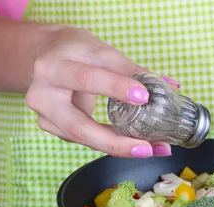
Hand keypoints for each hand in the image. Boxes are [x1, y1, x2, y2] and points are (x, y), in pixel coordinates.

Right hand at [26, 26, 176, 157]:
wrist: (43, 55)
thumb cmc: (75, 51)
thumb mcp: (101, 51)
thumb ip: (132, 70)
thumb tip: (170, 87)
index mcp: (54, 67)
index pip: (87, 79)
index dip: (115, 88)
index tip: (144, 96)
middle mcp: (43, 95)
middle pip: (79, 127)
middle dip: (115, 142)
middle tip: (147, 147)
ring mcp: (44, 117)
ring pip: (83, 139)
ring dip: (119, 147)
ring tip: (151, 148)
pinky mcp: (51, 129)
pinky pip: (83, 140)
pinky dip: (109, 143)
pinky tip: (131, 144)